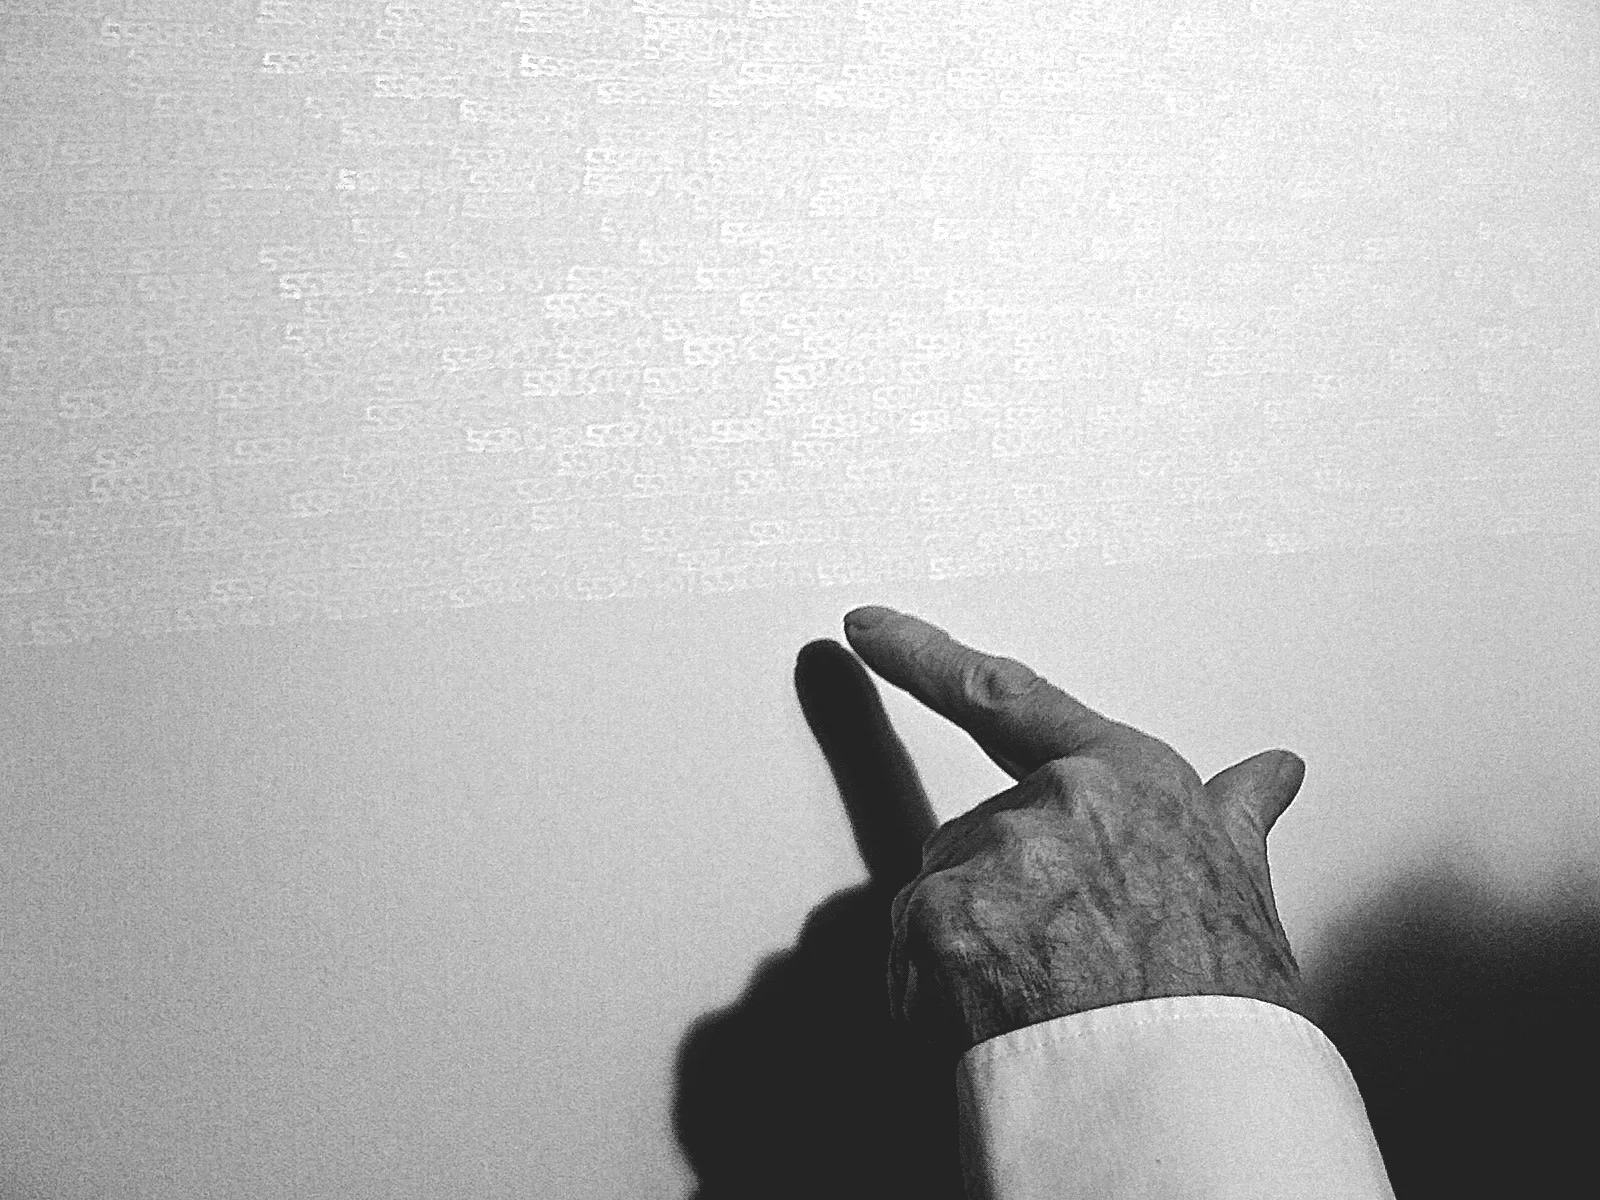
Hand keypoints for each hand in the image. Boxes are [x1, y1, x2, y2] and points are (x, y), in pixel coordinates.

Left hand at [841, 605, 1311, 1059]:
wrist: (1193, 1107)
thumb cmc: (1222, 1009)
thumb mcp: (1240, 891)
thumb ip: (1231, 819)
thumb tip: (1272, 772)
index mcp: (1126, 778)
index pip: (1005, 699)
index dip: (926, 656)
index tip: (869, 629)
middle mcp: (1056, 799)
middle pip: (974, 836)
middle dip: (998, 899)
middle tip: (1062, 968)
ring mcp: (997, 856)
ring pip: (941, 897)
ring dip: (969, 953)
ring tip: (1045, 1005)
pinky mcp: (944, 918)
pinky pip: (910, 959)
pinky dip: (934, 1001)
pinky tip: (1000, 1027)